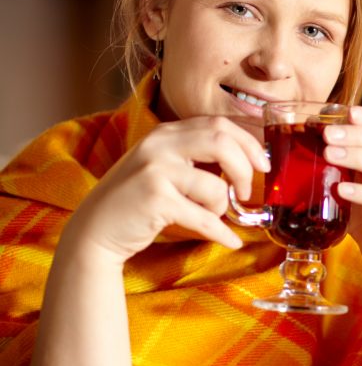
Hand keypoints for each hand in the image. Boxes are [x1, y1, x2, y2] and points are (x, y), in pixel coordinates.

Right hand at [62, 116, 269, 264]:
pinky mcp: (155, 199)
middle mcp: (160, 145)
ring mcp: (155, 170)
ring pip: (215, 186)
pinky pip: (204, 217)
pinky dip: (221, 233)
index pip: (218, 124)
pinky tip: (230, 241)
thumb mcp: (163, 167)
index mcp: (166, 133)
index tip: (263, 163)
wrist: (95, 230)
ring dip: (222, 208)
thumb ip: (195, 158)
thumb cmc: (136, 201)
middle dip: (245, 168)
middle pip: (221, 142)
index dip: (248, 142)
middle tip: (247, 191)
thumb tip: (246, 163)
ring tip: (212, 217)